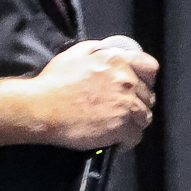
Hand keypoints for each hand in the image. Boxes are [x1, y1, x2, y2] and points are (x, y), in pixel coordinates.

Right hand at [25, 38, 158, 150]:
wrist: (41, 109)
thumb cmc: (53, 83)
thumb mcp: (73, 55)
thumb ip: (95, 50)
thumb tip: (107, 51)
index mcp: (116, 62)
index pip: (149, 67)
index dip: (145, 77)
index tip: (138, 85)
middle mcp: (125, 82)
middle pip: (147, 95)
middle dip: (136, 102)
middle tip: (121, 108)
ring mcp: (125, 106)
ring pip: (144, 116)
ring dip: (134, 121)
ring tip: (119, 124)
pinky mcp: (121, 128)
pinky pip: (136, 136)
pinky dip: (127, 140)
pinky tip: (116, 139)